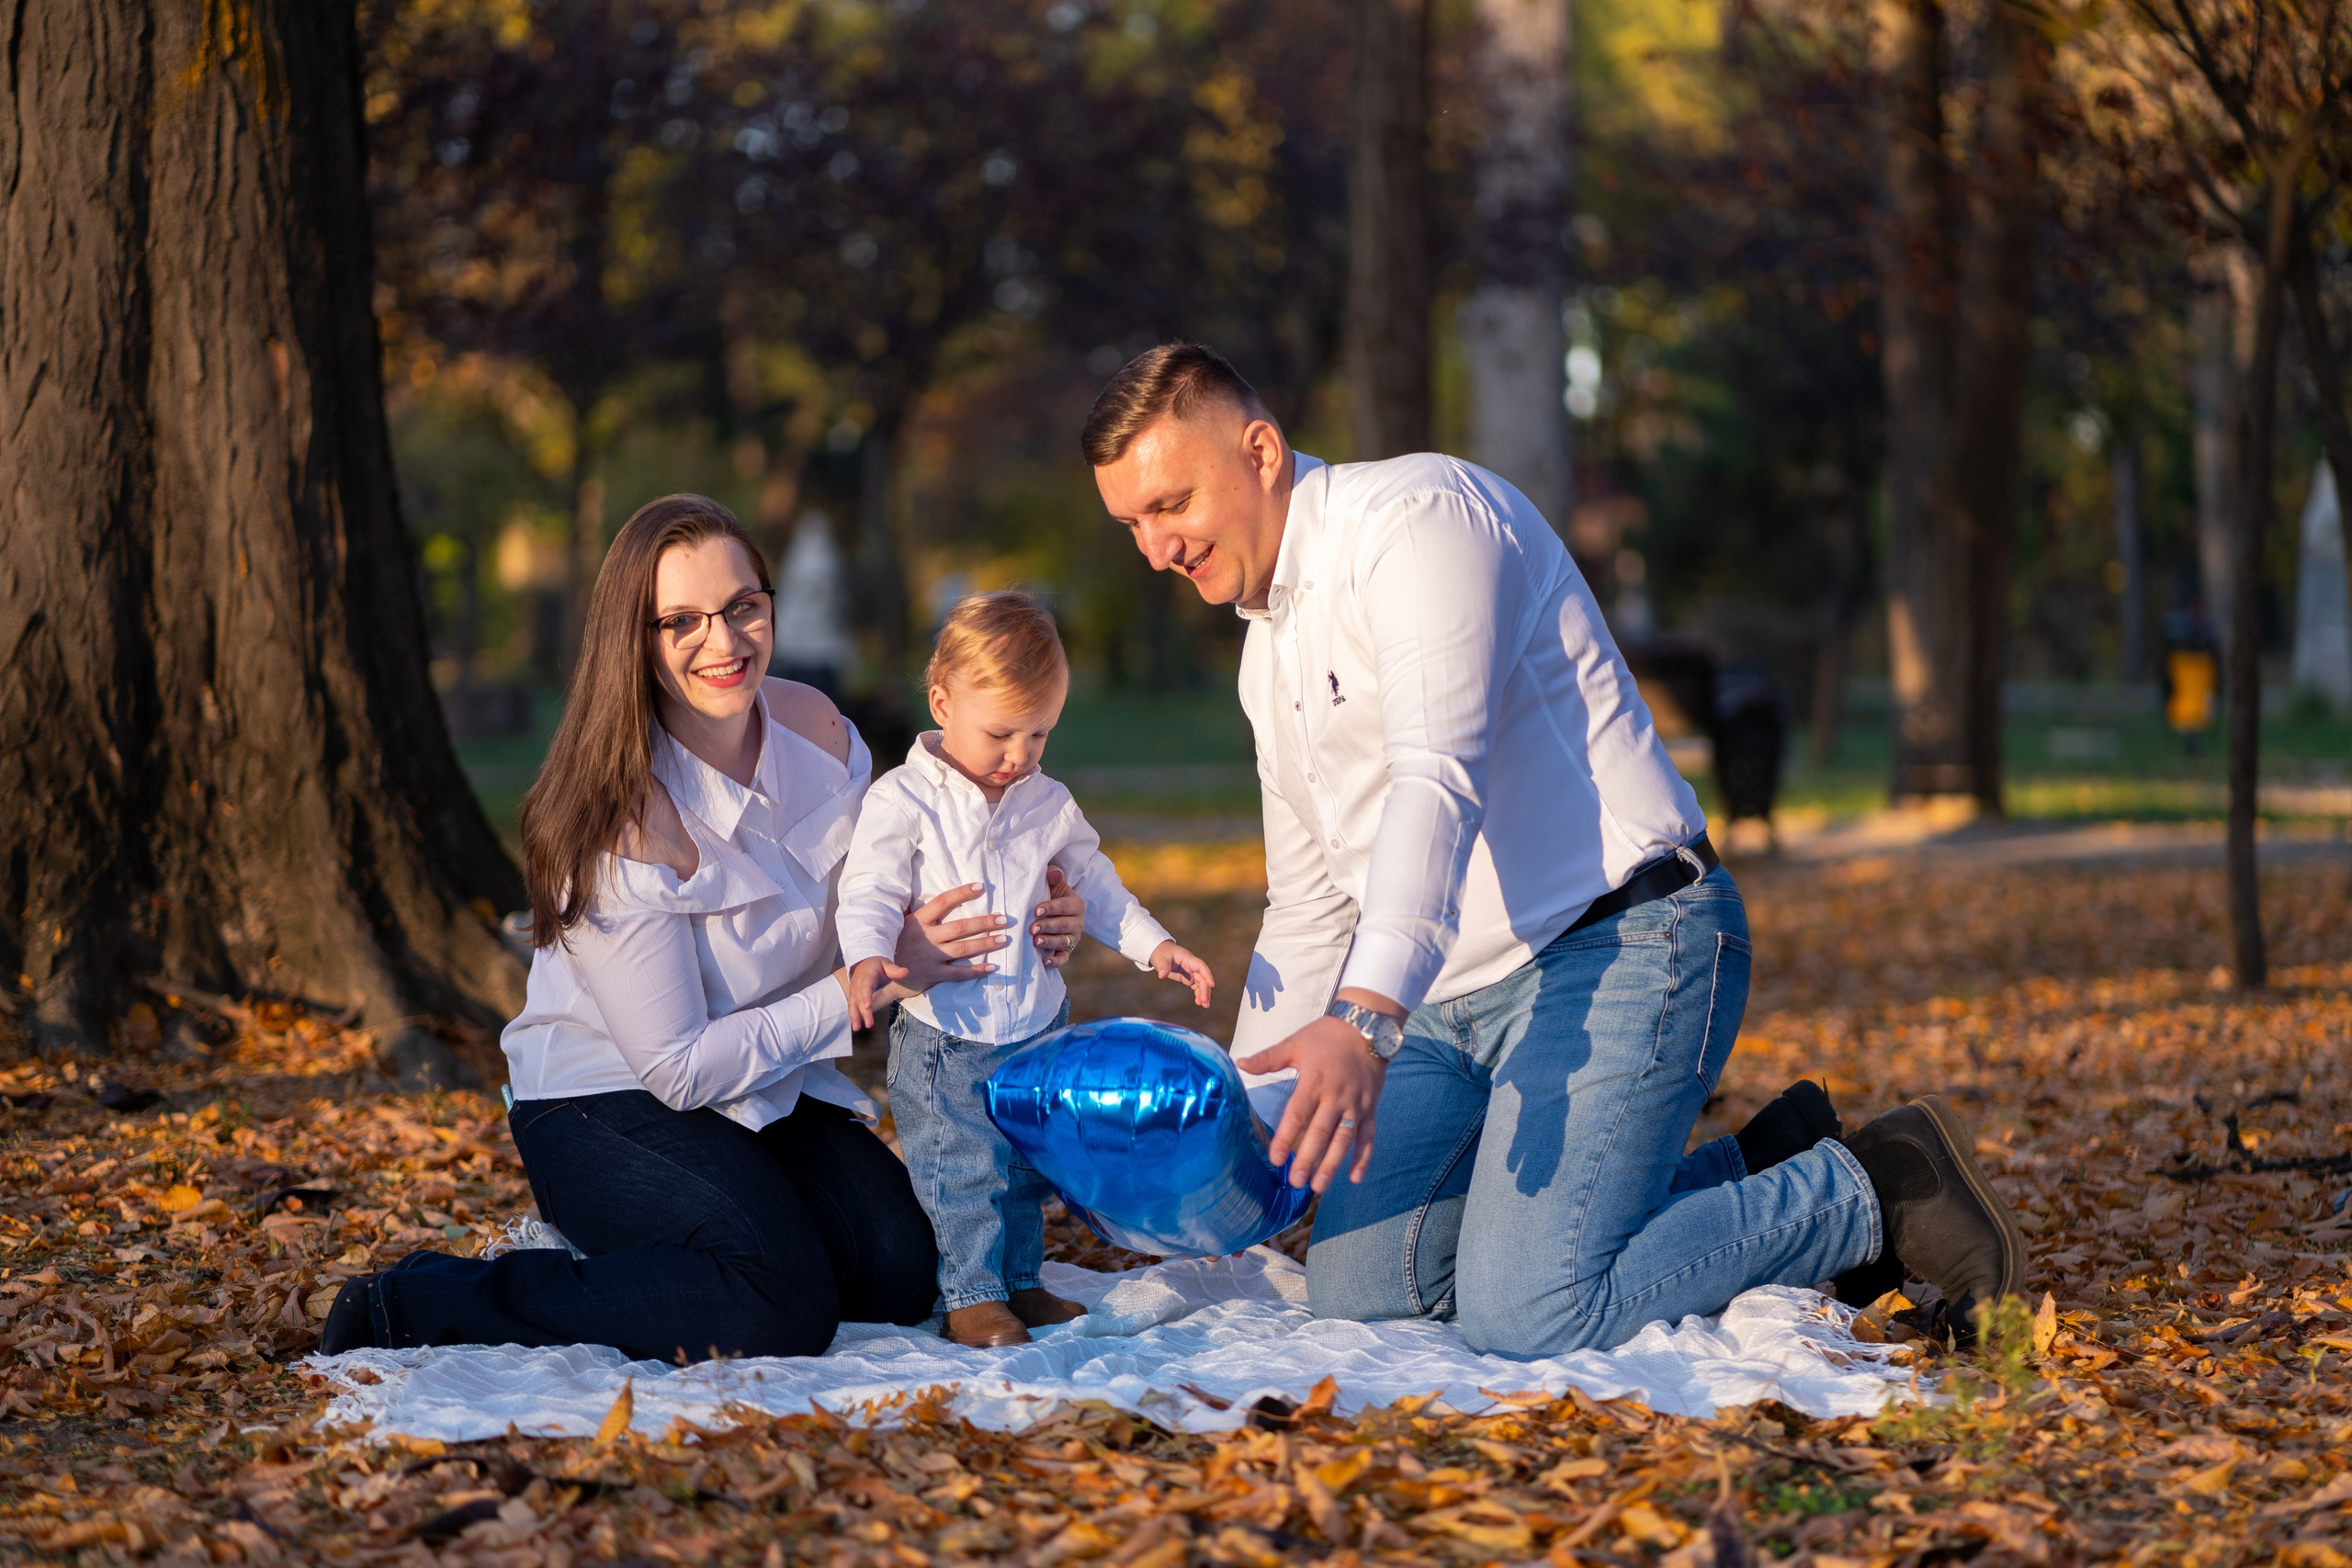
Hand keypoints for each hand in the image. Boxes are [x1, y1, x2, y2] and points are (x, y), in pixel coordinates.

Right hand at [839, 956, 906, 1030]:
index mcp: (867, 975)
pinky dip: (853, 1016)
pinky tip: (856, 1026)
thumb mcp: (887, 965)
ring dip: (854, 1016)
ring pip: (853, 1004)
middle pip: (859, 999)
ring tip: (857, 1028)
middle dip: (864, 1012)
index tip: (868, 1006)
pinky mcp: (853, 996)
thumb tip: (906, 972)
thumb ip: (895, 970)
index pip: (866, 986)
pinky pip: (851, 1006)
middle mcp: (858, 984)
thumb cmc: (878, 965)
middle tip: (869, 1024)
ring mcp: (854, 990)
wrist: (864, 963)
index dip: (866, 996)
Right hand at [895, 883, 1010, 990]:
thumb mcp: (903, 924)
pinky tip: (992, 967)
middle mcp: (925, 937)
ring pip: (962, 948)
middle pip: (960, 927)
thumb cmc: (896, 943)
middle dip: (984, 922)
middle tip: (1004, 919)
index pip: (942, 902)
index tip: (981, 887)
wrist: (881, 974)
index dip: (962, 893)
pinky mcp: (932, 974)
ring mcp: (929, 957)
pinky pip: (958, 973)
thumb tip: (943, 898)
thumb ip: (922, 914)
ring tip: (1003, 939)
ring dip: (985, 943)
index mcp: (918, 920)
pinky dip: (976, 970)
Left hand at [1033, 865, 1086, 969]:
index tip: (1036, 911)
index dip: (1050, 908)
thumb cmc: (1052, 896)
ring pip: (1063, 941)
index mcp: (1075, 904)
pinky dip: (1055, 962)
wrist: (1057, 913)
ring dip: (1049, 942)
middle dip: (1048, 927)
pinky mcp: (1068, 951)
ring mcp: (1073, 938)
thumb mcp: (1054, 886)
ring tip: (1035, 942)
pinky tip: (1044, 961)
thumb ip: (1054, 878)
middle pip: (1063, 925)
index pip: (1064, 906)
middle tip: (1032, 928)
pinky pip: (1063, 958)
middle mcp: (1077, 922)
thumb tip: (1053, 872)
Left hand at [1150, 941, 1214, 1008]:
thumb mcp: (1161, 959)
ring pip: (1201, 983)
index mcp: (1188, 959)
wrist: (1160, 952)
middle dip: (1205, 989)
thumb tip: (1162, 975)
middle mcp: (1192, 966)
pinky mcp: (1188, 978)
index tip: (1212, 985)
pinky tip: (1199, 1002)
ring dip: (1204, 994)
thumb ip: (1163, 966)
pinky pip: (1196, 986)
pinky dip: (1198, 994)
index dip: (1207, 975)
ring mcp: (1191, 972)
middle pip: (1202, 978)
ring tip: (1205, 1005)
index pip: (1201, 966)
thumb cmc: (1162, 954)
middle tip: (1204, 1001)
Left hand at [1235, 1016, 1387, 1191]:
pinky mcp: (1370, 1108)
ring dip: (1332, 1164)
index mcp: (1314, 1080)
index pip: (1297, 1114)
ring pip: (1344, 1139)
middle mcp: (1336, 1096)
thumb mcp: (1295, 1043)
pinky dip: (1363, 1158)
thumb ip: (1268, 1058)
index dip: (1286, 1137)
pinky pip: (1368, 1137)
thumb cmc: (1325, 1036)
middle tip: (1296, 1182)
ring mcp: (1356, 1104)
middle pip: (1321, 1132)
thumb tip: (1239, 1063)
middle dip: (1308, 1159)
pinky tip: (1354, 1178)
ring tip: (1319, 1187)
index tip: (1275, 1159)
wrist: (1367, 1026)